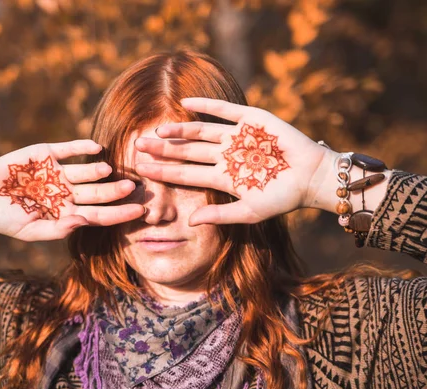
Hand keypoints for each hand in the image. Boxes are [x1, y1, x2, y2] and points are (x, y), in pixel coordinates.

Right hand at [0, 140, 143, 240]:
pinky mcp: (46, 153)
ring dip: (99, 170)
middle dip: (116, 191)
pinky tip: (97, 148)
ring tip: (109, 170)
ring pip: (86, 171)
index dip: (120, 214)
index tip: (140, 212)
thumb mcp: (28, 230)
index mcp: (66, 213)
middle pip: (98, 193)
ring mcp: (58, 172)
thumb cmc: (2, 219)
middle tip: (134, 187)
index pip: (99, 215)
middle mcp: (67, 192)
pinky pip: (70, 149)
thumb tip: (81, 222)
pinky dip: (83, 147)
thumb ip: (56, 229)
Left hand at [134, 98, 336, 224]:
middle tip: (137, 147)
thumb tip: (190, 222)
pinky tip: (186, 104)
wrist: (312, 178)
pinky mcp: (251, 120)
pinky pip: (223, 111)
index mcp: (220, 177)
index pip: (184, 173)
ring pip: (200, 132)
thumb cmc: (282, 199)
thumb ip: (219, 216)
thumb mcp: (249, 212)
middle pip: (186, 152)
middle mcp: (223, 155)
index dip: (163, 171)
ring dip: (179, 131)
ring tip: (158, 131)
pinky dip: (206, 106)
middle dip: (162, 151)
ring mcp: (235, 136)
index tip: (140, 170)